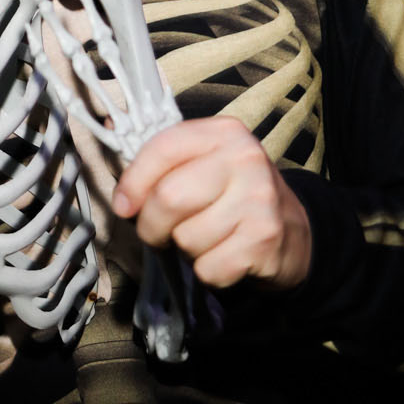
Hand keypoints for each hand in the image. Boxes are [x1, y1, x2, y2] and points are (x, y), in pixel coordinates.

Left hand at [111, 117, 311, 290]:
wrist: (294, 231)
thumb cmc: (233, 196)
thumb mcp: (204, 163)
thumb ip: (162, 159)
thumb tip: (109, 142)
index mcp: (224, 132)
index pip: (161, 149)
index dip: (133, 182)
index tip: (125, 205)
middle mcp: (245, 160)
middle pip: (168, 198)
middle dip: (152, 225)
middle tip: (159, 232)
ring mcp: (259, 200)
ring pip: (186, 238)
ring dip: (186, 249)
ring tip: (206, 238)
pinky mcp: (265, 241)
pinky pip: (208, 268)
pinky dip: (208, 271)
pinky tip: (225, 255)